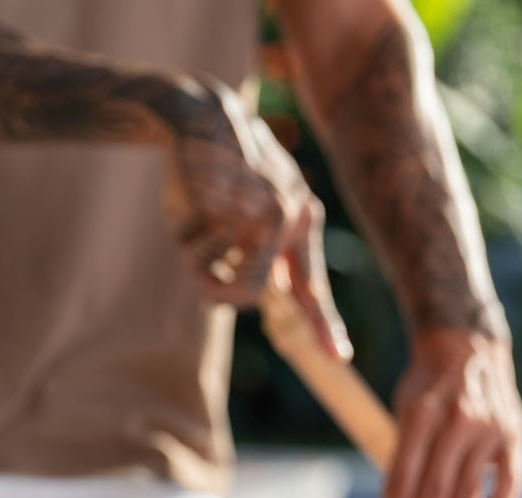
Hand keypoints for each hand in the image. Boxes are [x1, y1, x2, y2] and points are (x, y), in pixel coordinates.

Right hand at [161, 82, 349, 359]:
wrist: (200, 115)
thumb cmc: (216, 169)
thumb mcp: (246, 208)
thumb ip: (260, 249)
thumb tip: (262, 292)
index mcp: (299, 219)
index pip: (310, 285)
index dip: (324, 323)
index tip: (338, 357)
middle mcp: (290, 218)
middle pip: (251, 294)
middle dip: (215, 286)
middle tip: (198, 267)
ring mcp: (263, 214)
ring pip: (220, 278)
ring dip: (196, 258)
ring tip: (194, 218)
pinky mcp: (233, 210)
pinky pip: (198, 253)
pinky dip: (184, 235)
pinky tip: (189, 199)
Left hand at [379, 329, 521, 497]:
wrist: (468, 345)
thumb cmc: (427, 387)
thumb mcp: (405, 412)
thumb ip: (404, 458)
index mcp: (420, 415)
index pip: (402, 478)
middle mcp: (457, 422)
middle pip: (435, 493)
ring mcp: (490, 429)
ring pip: (469, 493)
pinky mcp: (515, 435)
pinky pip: (509, 481)